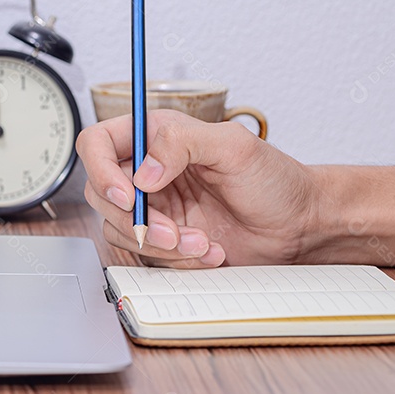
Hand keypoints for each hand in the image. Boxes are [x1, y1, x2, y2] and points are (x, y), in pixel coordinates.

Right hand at [77, 110, 320, 266]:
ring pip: (119, 228)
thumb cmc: (275, 179)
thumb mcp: (233, 146)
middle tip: (171, 229)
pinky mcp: (163, 237)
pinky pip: (145, 253)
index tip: (127, 195)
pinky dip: (175, 258)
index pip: (97, 143)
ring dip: (159, 243)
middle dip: (135, 218)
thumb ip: (182, 142)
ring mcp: (154, 206)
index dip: (100, 170)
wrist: (298, 226)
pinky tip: (207, 250)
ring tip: (201, 241)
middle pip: (101, 193)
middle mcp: (148, 169)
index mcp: (156, 135)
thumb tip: (143, 171)